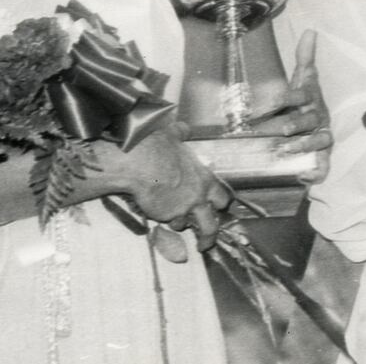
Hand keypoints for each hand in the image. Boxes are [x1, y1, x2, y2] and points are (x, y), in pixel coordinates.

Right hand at [104, 126, 230, 250]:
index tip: (220, 207)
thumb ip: (181, 134)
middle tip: (207, 237)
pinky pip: (169, 223)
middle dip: (211, 231)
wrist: (141, 163)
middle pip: (213, 222)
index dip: (222, 202)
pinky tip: (158, 214)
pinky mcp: (167, 216)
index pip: (224, 195)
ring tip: (176, 226)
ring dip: (182, 225)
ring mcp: (184, 209)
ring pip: (189, 227)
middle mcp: (199, 196)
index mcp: (205, 177)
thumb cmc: (158, 147)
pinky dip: (166, 221)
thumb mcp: (173, 135)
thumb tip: (184, 128)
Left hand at [248, 30, 332, 179]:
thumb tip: (310, 31)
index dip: (286, 98)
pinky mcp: (322, 156)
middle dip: (291, 124)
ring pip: (317, 141)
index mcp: (311, 99)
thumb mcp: (304, 80)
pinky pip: (323, 165)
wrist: (318, 127)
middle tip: (275, 130)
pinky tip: (307, 177)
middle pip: (307, 120)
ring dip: (302, 145)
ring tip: (283, 150)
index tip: (269, 102)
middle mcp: (318, 118)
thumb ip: (305, 58)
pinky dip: (317, 172)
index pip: (301, 95)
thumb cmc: (306, 102)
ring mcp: (322, 137)